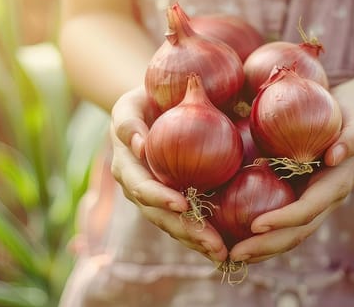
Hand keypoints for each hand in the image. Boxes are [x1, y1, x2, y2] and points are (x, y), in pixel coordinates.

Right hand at [109, 87, 228, 262]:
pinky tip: (227, 250)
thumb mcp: (130, 104)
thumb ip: (130, 122)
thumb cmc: (143, 99)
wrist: (152, 106)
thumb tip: (140, 145)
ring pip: (173, 225)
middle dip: (186, 231)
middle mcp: (137, 188)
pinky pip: (186, 222)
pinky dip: (203, 237)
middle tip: (213, 244)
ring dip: (197, 241)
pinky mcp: (171, 202)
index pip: (141, 187)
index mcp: (126, 166)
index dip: (159, 198)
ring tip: (222, 254)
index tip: (182, 205)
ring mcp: (154, 198)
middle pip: (160, 216)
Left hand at [228, 86, 353, 262]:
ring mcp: (311, 204)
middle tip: (234, 255)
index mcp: (335, 186)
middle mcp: (323, 202)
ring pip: (287, 235)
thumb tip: (335, 156)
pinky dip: (260, 235)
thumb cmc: (353, 114)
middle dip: (266, 246)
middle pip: (295, 233)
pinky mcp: (299, 199)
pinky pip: (280, 222)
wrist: (352, 116)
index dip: (283, 220)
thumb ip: (352, 138)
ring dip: (261, 249)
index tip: (256, 226)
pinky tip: (232, 238)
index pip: (307, 210)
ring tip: (229, 256)